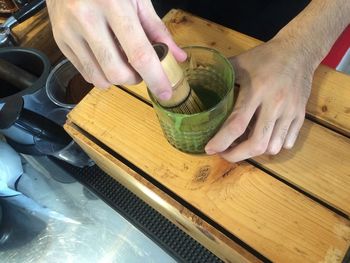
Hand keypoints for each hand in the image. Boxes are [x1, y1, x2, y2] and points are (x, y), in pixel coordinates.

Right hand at [46, 0, 185, 99]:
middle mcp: (86, 19)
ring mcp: (69, 32)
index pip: (139, 53)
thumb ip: (158, 29)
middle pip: (117, 72)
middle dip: (135, 79)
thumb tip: (178, 57)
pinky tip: (106, 58)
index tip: (165, 93)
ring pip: (99, 78)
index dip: (155, 78)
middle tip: (141, 69)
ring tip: (122, 63)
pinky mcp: (59, 41)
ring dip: (117, 79)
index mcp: (113, 4)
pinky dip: (101, 74)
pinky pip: (85, 73)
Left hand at [205, 39, 313, 161]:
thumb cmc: (266, 57)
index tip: (210, 149)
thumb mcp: (241, 62)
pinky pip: (288, 142)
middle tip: (224, 154)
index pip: (237, 124)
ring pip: (273, 147)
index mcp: (257, 90)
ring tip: (242, 146)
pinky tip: (262, 139)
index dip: (222, 141)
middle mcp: (275, 104)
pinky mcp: (301, 115)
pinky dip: (273, 147)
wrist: (299, 50)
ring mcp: (290, 112)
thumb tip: (199, 85)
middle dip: (237, 155)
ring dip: (255, 152)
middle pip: (257, 143)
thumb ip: (221, 76)